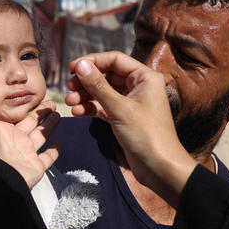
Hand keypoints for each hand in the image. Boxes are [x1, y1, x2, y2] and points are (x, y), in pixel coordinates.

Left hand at [0, 102, 60, 188]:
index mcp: (2, 130)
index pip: (18, 116)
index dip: (27, 108)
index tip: (35, 99)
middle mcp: (14, 141)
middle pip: (31, 124)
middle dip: (41, 114)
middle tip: (53, 104)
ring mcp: (25, 154)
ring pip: (41, 137)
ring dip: (49, 126)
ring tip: (58, 114)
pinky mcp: (35, 167)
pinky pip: (47, 159)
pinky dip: (54, 153)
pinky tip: (59, 144)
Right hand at [65, 53, 195, 206]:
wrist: (160, 168)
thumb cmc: (146, 135)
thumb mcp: (119, 108)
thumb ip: (98, 85)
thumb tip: (80, 65)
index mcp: (144, 77)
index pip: (114, 60)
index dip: (92, 61)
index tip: (72, 68)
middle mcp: (139, 86)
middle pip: (107, 75)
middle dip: (86, 81)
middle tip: (69, 88)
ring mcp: (131, 102)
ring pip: (103, 92)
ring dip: (85, 95)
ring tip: (70, 103)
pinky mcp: (124, 117)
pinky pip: (104, 106)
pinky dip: (91, 108)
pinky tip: (77, 112)